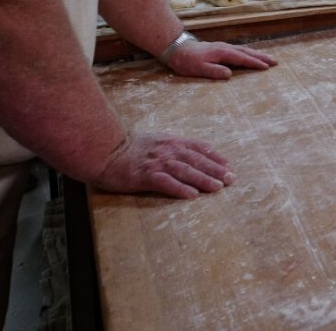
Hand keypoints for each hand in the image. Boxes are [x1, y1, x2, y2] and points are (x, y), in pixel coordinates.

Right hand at [93, 133, 233, 198]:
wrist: (103, 149)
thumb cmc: (129, 147)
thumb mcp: (155, 141)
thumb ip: (172, 146)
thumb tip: (190, 153)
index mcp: (171, 142)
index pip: (199, 148)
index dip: (215, 157)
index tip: (228, 166)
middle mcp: (167, 150)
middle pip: (196, 160)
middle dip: (216, 169)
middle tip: (231, 179)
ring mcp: (156, 162)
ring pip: (185, 171)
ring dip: (203, 179)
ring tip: (218, 187)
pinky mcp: (143, 175)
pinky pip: (165, 182)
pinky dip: (179, 188)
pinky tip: (191, 195)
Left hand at [163, 40, 277, 79]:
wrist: (176, 48)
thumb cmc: (186, 61)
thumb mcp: (198, 69)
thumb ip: (214, 71)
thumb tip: (230, 75)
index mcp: (222, 53)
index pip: (242, 59)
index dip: (254, 63)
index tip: (266, 67)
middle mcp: (225, 48)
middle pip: (247, 52)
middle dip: (261, 57)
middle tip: (275, 61)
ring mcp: (224, 47)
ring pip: (244, 50)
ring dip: (257, 54)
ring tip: (268, 58)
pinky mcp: (221, 48)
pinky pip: (239, 50)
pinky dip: (249, 53)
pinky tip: (251, 55)